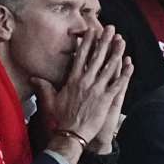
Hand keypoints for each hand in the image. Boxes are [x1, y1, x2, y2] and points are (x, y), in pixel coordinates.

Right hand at [33, 25, 129, 162]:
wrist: (70, 134)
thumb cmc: (60, 119)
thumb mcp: (50, 101)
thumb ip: (44, 87)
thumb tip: (33, 78)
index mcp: (73, 80)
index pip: (81, 57)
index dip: (87, 42)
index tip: (92, 31)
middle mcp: (85, 81)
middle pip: (97, 57)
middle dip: (104, 41)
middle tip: (110, 29)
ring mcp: (97, 90)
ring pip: (109, 67)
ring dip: (116, 52)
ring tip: (121, 41)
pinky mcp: (106, 99)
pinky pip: (118, 84)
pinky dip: (125, 74)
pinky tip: (130, 64)